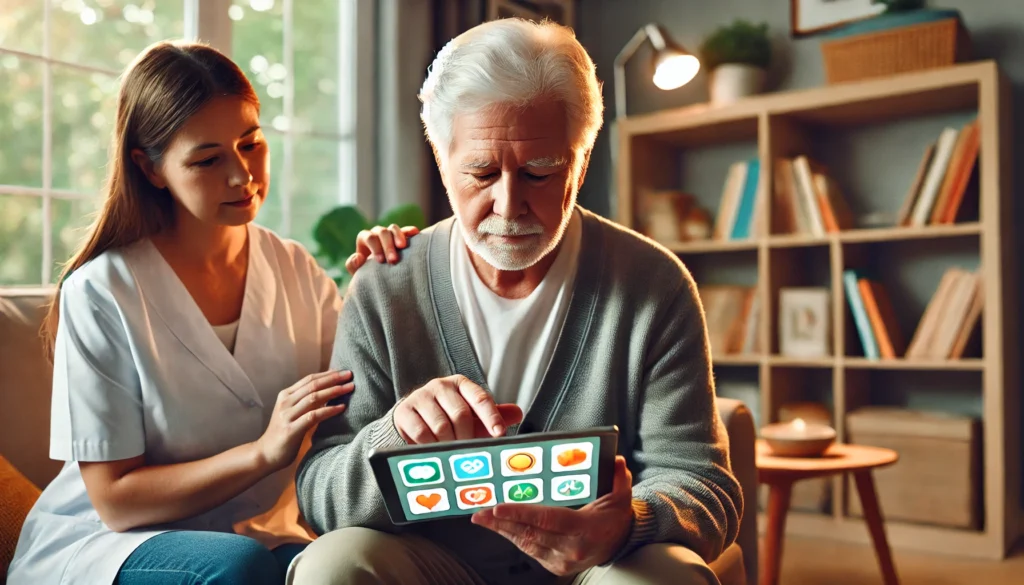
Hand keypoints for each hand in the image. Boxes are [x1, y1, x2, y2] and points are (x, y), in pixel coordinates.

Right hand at [256, 370, 353, 470]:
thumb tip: (328, 391)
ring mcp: (287, 415)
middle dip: (333, 379)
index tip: (343, 371)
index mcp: (286, 395)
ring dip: (333, 391)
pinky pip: (313, 416)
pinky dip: (329, 410)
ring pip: (314, 398)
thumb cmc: (283, 433)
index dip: (327, 374)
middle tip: (350, 375)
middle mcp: (285, 402)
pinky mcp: (291, 429)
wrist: (266, 454)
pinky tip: (341, 408)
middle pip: (313, 385)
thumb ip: (305, 401)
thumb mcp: (292, 412)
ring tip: (349, 388)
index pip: (309, 379)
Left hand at [345, 224, 419, 273]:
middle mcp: (377, 234)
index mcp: (365, 239)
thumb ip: (353, 266)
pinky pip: (406, 231)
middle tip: (393, 260)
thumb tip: (358, 256)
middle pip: (381, 232)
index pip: (368, 237)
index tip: (381, 261)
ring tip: (403, 247)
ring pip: (393, 228)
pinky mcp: (402, 237)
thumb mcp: (358, 273)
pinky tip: (415, 233)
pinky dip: (410, 231)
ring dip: (398, 236)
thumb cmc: (368, 276)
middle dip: (387, 245)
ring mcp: (390, 234)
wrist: (381, 279)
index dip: (374, 247)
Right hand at [394, 375, 522, 443]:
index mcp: (460, 384)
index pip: (480, 398)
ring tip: (450, 451)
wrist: (410, 419)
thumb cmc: (445, 417)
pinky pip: (422, 433)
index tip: (499, 433)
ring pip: (441, 426)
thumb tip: (518, 413)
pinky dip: (431, 446)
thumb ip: (492, 415)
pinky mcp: (405, 411)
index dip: (491, 416)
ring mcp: (421, 397)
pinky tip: (433, 449)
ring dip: (448, 444)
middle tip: (467, 450)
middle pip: (460, 414)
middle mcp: (440, 386)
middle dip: (466, 437)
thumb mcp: (470, 416)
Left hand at [471, 456, 634, 575]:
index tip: (498, 507)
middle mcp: (571, 548)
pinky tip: (500, 527)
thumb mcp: (621, 495)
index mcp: (585, 529)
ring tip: (482, 518)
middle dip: (502, 522)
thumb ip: (618, 477)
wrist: (619, 544)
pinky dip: (513, 537)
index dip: (521, 513)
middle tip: (480, 511)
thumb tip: (615, 459)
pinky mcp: (555, 566)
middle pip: (530, 533)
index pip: (547, 519)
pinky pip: (530, 550)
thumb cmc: (615, 517)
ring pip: (526, 544)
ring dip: (502, 530)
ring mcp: (562, 560)